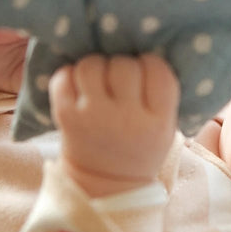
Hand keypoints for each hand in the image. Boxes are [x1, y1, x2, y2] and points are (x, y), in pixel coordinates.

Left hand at [50, 54, 179, 196]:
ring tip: (97, 81)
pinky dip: (68, 76)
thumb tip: (151, 46)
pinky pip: (63, 78)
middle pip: (124, 65)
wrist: (104, 186)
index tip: (144, 71)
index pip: (158, 69)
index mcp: (159, 121)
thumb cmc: (140, 148)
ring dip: (94, 68)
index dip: (150, 63)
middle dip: (121, 66)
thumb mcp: (166, 126)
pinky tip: (77, 87)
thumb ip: (162, 93)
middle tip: (118, 79)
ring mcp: (94, 117)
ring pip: (92, 66)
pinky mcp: (65, 117)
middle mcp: (127, 118)